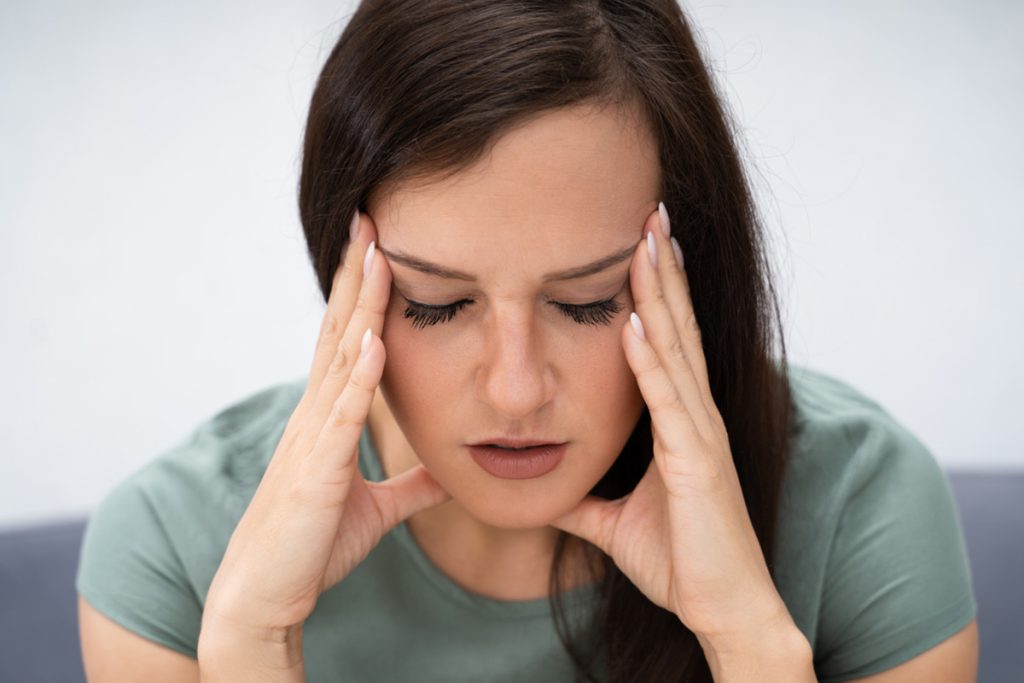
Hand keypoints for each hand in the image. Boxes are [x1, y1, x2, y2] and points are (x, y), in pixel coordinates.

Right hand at [201, 211, 451, 644]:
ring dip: (358, 305)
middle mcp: (316, 415)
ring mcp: (313, 437)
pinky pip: (342, 414)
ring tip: (375, 254)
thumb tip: (449, 473)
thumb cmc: (312, 547)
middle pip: (339, 330)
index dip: (362, 294)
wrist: (267, 594)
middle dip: (356, 275)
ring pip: (340, 356)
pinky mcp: (318, 470)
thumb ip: (411, 486)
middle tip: (369, 219)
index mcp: (328, 418)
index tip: (379, 247)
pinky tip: (374, 338)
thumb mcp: (377, 509)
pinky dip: (358, 375)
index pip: (347, 340)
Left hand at [549, 204, 791, 645]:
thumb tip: (549, 491)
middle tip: (650, 211)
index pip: (664, 343)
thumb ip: (585, 498)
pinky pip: (668, 403)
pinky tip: (633, 322)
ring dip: (660, 294)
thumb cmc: (682, 563)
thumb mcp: (615, 522)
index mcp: (679, 423)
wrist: (723, 609)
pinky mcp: (697, 462)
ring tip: (649, 239)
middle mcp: (695, 416)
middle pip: (674, 328)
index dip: (653, 293)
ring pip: (675, 350)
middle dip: (661, 270)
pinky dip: (650, 361)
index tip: (638, 244)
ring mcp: (700, 434)